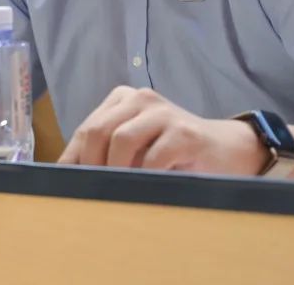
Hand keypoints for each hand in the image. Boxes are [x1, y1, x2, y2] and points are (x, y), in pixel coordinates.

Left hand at [59, 87, 267, 175]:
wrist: (228, 150)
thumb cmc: (173, 153)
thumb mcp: (135, 149)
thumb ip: (106, 154)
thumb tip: (68, 177)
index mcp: (122, 99)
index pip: (86, 129)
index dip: (73, 160)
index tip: (65, 186)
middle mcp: (140, 98)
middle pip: (98, 131)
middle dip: (90, 166)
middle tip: (91, 193)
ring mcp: (163, 112)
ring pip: (121, 140)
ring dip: (114, 171)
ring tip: (117, 192)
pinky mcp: (184, 132)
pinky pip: (153, 157)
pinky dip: (144, 176)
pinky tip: (146, 189)